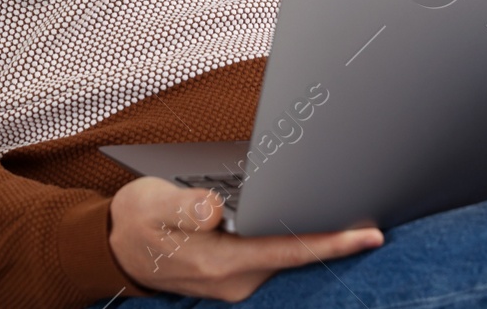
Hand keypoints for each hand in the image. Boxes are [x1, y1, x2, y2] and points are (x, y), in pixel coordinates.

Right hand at [108, 176, 382, 300]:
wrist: (115, 246)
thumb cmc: (136, 220)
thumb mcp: (153, 203)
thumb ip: (186, 206)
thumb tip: (216, 209)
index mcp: (218, 261)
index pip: (288, 252)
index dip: (331, 242)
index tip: (369, 234)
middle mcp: (233, 279)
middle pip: (297, 256)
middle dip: (333, 234)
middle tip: (371, 210)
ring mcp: (236, 281)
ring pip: (288, 257)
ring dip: (314, 236)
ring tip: (346, 211)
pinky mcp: (234, 274)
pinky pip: (275, 257)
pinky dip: (295, 239)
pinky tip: (307, 220)